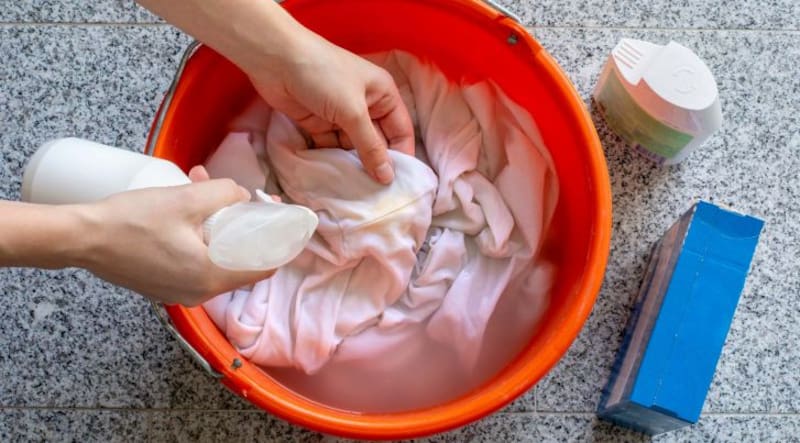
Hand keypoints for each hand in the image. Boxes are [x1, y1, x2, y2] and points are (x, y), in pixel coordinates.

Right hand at [74, 166, 274, 306]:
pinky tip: (184, 205)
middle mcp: (199, 293)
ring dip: (216, 223)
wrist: (80, 238)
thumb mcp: (185, 200)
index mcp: (211, 278)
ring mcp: (179, 291)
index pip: (263, 268)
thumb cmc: (130, 222)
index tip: (276, 216)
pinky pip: (194, 260)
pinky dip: (197, 235)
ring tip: (202, 187)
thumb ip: (224, 194)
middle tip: (237, 195)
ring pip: (215, 256)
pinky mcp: (163, 284)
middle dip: (241, 223)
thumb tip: (242, 196)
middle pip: (239, 260)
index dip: (275, 241)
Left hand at [248, 28, 414, 183]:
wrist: (276, 60)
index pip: (401, 131)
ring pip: (353, 147)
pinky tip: (336, 180)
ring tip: (357, 193)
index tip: (399, 185)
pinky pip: (331, 147)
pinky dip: (332, 161)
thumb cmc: (323, 75)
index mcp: (383, 95)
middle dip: (376, 165)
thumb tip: (388, 177)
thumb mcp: (352, 111)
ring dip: (353, 166)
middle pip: (377, 142)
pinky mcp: (319, 123)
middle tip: (377, 196)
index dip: (401, 157)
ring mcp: (341, 115)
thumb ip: (370, 146)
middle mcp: (366, 106)